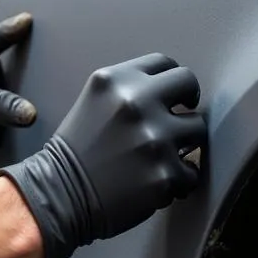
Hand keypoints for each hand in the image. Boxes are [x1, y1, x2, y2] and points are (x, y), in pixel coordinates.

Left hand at [0, 13, 36, 174]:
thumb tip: (26, 111)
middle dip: (34, 73)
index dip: (12, 30)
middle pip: (17, 72)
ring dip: (30, 108)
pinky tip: (37, 130)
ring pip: (19, 105)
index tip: (28, 20)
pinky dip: (24, 133)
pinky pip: (14, 133)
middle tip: (51, 72)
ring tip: (46, 107)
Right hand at [0, 53, 205, 257]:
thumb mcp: (94, 101)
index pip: (164, 63)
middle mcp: (137, 102)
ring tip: (163, 156)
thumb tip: (169, 93)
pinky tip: (158, 181)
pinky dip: (179, 179)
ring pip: (197, 129)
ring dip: (185, 143)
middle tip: (180, 119)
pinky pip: (191, 171)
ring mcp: (154, 138)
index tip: (175, 95)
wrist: (60, 193)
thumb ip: (129, 90)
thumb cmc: (76, 151)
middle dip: (188, 102)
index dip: (172, 82)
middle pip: (188, 84)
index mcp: (116, 80)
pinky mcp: (165, 172)